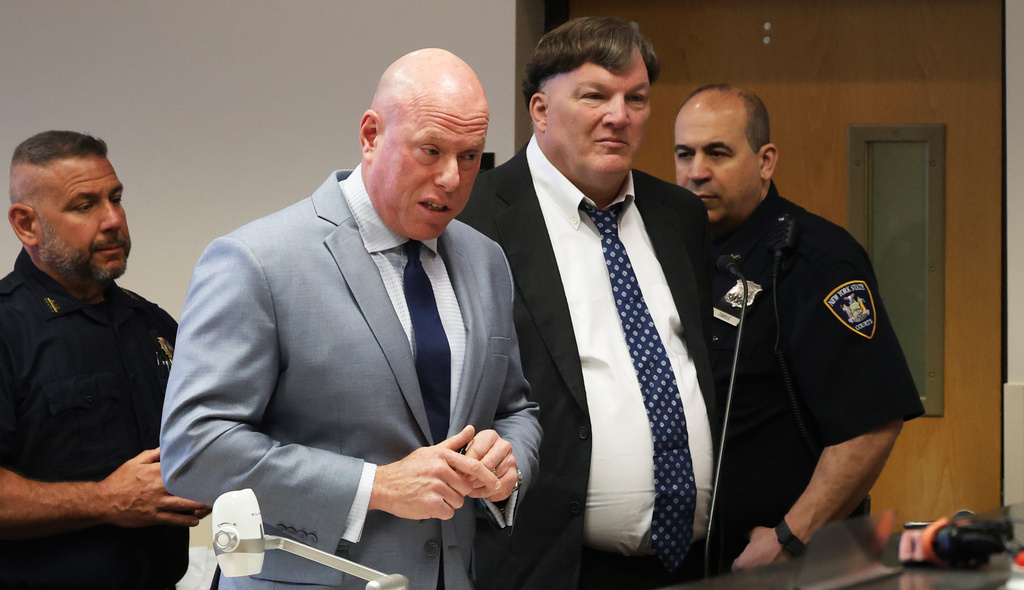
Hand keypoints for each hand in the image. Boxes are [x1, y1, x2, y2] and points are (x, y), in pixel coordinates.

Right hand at [98, 448, 210, 527]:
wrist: (103, 501)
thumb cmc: (119, 480)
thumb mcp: (135, 461)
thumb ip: (153, 454)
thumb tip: (168, 447)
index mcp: (156, 472)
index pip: (182, 470)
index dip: (197, 471)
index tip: (211, 470)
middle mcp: (160, 488)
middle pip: (187, 488)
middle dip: (203, 489)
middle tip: (217, 489)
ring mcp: (158, 503)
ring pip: (184, 505)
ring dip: (199, 506)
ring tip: (211, 505)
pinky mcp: (153, 516)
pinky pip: (173, 519)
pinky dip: (185, 521)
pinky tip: (194, 521)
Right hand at [370, 426, 500, 519]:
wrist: (384, 485)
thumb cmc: (409, 469)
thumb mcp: (431, 451)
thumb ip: (454, 442)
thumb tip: (472, 429)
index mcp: (442, 456)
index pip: (473, 466)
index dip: (487, 476)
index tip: (496, 483)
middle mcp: (440, 470)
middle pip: (466, 487)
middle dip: (458, 492)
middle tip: (442, 489)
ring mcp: (435, 487)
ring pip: (458, 501)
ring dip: (449, 502)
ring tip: (433, 495)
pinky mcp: (430, 504)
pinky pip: (448, 512)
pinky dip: (441, 512)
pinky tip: (429, 504)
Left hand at [461, 429, 516, 501]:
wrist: (492, 465)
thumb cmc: (474, 455)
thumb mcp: (466, 448)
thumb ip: (458, 449)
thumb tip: (451, 455)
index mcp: (491, 436)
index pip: (476, 451)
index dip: (465, 464)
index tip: (456, 472)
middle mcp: (504, 446)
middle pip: (486, 464)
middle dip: (471, 476)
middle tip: (461, 482)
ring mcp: (511, 461)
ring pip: (492, 477)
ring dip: (477, 485)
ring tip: (467, 487)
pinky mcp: (513, 476)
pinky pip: (498, 488)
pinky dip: (485, 492)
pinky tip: (476, 491)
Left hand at [732, 526, 792, 570]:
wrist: (785, 542)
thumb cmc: (767, 538)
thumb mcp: (754, 533)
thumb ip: (748, 536)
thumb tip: (746, 535)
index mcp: (744, 562)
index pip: (736, 567)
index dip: (737, 563)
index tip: (738, 560)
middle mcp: (753, 569)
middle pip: (746, 570)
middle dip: (747, 565)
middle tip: (750, 559)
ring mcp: (763, 572)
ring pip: (757, 571)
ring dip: (757, 566)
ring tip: (760, 559)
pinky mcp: (774, 572)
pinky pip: (767, 570)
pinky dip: (767, 566)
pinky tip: (770, 560)